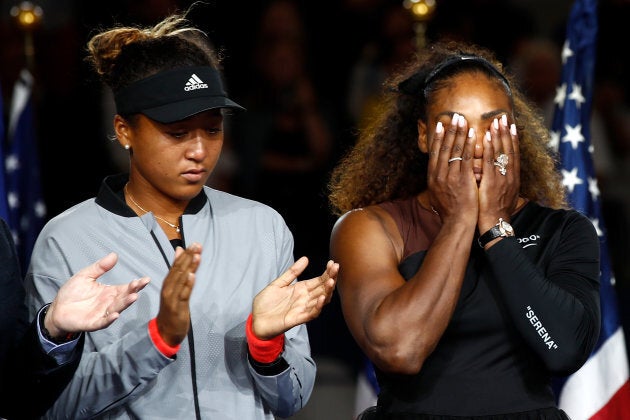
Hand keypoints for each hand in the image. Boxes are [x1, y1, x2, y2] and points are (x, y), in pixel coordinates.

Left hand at [44, 252, 150, 337]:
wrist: (57, 309)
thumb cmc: (72, 292)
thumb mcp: (85, 276)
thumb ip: (100, 267)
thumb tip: (114, 255)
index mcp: (110, 292)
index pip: (126, 288)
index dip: (136, 284)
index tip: (145, 279)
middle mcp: (109, 303)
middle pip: (124, 297)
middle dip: (132, 291)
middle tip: (138, 285)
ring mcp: (102, 314)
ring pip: (117, 309)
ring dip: (125, 304)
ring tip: (133, 297)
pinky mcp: (92, 323)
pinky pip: (103, 322)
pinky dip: (110, 319)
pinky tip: (116, 315)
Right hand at [156, 243, 201, 345]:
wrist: (165, 331)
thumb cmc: (172, 307)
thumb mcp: (174, 287)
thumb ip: (177, 270)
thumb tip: (179, 250)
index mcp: (168, 283)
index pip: (177, 265)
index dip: (186, 254)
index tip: (195, 244)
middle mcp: (168, 288)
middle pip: (178, 270)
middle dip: (188, 257)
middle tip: (197, 245)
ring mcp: (172, 298)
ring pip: (181, 280)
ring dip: (189, 267)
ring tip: (197, 255)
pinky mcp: (177, 307)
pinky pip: (183, 294)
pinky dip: (187, 285)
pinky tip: (192, 275)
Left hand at [251, 257, 338, 338]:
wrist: (255, 320)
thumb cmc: (266, 303)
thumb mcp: (278, 283)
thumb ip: (292, 272)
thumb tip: (306, 258)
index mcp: (301, 289)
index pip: (318, 280)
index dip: (327, 272)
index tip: (333, 263)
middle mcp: (304, 299)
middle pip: (322, 288)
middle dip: (330, 278)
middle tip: (336, 268)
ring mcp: (302, 309)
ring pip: (321, 300)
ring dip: (327, 291)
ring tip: (331, 281)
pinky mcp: (297, 318)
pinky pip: (311, 313)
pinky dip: (318, 306)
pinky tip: (322, 298)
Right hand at [427, 114, 478, 223]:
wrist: (457, 222)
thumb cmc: (449, 210)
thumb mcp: (437, 193)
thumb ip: (438, 180)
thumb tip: (438, 170)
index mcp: (432, 177)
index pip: (434, 153)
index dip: (437, 138)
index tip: (440, 125)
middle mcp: (439, 174)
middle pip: (444, 148)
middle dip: (449, 131)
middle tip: (453, 117)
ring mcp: (451, 176)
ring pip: (455, 150)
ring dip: (459, 133)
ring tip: (462, 120)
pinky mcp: (463, 178)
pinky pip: (466, 157)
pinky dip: (469, 145)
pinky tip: (473, 134)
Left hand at [478, 114, 519, 231]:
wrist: (496, 223)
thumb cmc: (496, 211)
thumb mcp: (504, 194)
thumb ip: (503, 181)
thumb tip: (501, 173)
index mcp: (513, 177)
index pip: (514, 154)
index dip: (512, 139)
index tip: (511, 125)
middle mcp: (510, 175)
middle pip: (509, 149)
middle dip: (506, 132)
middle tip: (503, 117)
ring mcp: (502, 177)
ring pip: (501, 152)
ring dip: (498, 135)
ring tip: (496, 121)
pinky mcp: (492, 181)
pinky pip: (490, 160)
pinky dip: (489, 147)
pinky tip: (485, 137)